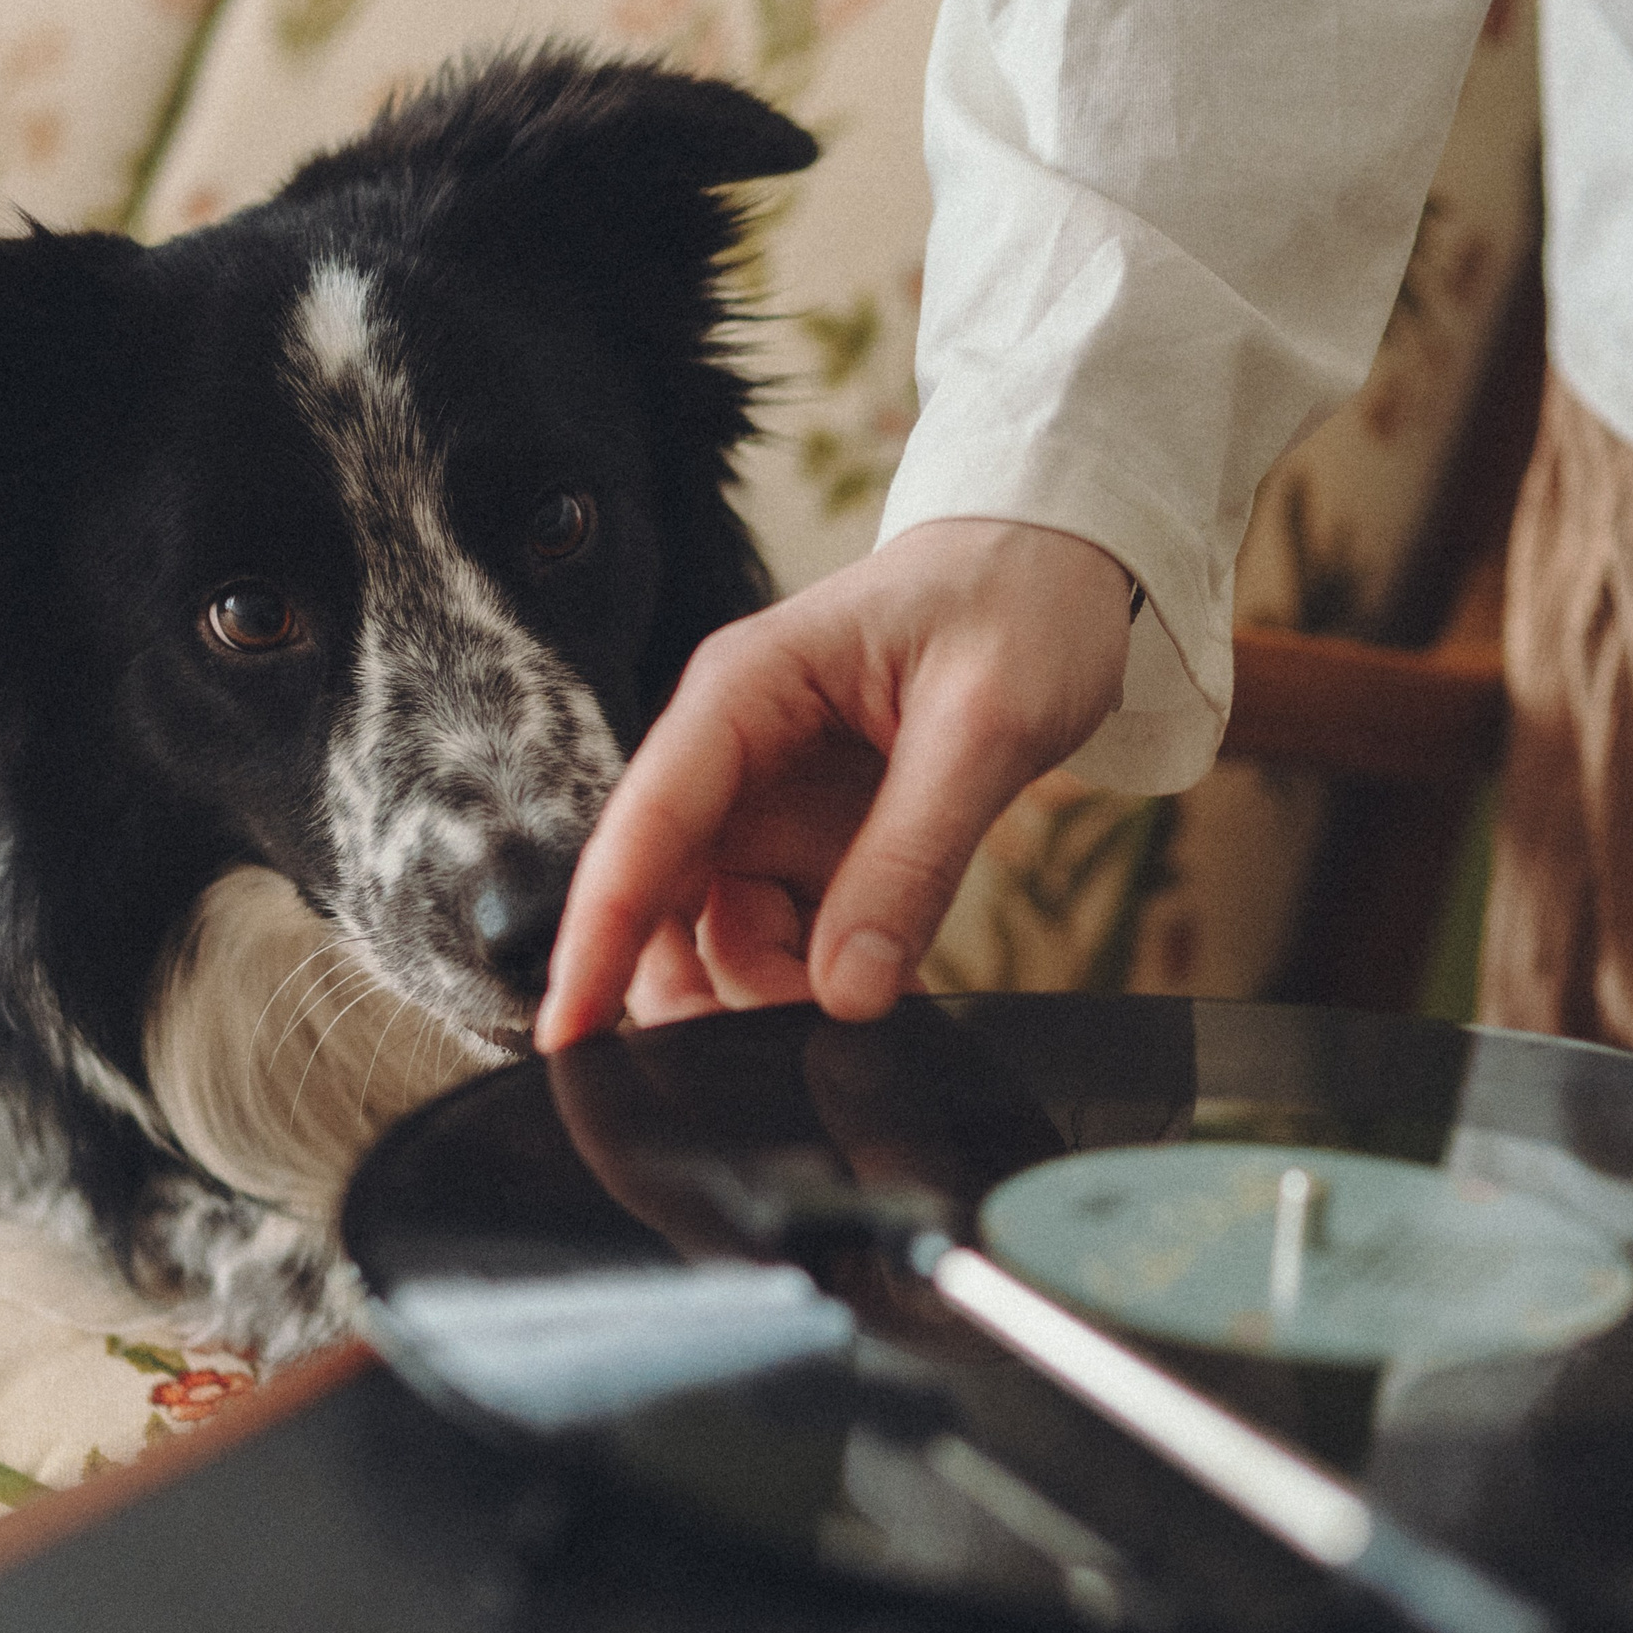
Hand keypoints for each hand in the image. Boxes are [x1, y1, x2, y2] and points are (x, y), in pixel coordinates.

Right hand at [535, 518, 1135, 1047]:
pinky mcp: (815, 841)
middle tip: (770, 1065)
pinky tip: (883, 1003)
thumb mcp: (984, 725)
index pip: (645, 828)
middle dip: (698, 989)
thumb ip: (914, 856)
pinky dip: (827, 984)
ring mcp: (770, 805)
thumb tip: (847, 993)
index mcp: (740, 694)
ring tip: (858, 1025)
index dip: (597, 936)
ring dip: (773, 996)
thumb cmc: (1018, 603)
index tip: (569, 1033)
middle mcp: (733, 755)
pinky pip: (793, 937)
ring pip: (726, 934)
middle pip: (665, 900)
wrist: (1063, 567)